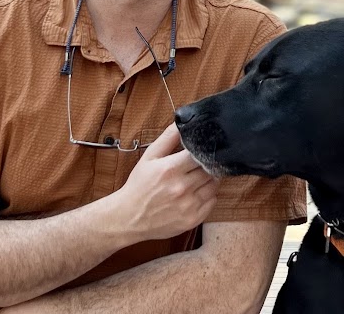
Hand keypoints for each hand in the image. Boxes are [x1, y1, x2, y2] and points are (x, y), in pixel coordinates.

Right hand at [110, 123, 218, 241]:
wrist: (129, 217)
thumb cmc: (139, 185)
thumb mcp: (149, 157)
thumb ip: (168, 138)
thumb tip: (182, 123)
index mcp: (170, 169)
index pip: (200, 153)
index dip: (203, 150)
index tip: (201, 150)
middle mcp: (182, 187)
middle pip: (210, 169)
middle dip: (207, 164)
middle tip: (200, 164)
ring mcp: (189, 205)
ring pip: (214, 185)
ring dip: (210, 179)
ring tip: (197, 178)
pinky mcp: (193, 219)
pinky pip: (212, 201)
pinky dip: (208, 196)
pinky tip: (196, 193)